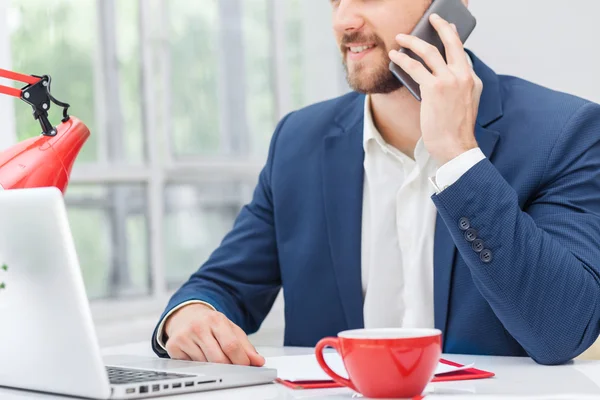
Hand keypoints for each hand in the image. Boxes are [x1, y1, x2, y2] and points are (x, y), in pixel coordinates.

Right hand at [164, 303, 264, 365]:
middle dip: (229, 367)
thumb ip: (245, 346)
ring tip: (213, 357)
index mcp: (216, 319)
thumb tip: (258, 361)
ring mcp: (185, 336)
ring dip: (213, 367)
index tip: (246, 367)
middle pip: (218, 359)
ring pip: (205, 365)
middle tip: (232, 367)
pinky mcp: (173, 346)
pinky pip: (191, 366)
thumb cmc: (210, 324)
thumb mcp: (230, 329)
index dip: (241, 360)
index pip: (231, 345)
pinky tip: (198, 356)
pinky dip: (199, 366)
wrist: (186, 315)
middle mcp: (199, 326)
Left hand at [388, 14, 482, 165]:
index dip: (452, 37)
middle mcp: (464, 76)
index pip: (461, 52)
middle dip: (440, 25)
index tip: (446, 27)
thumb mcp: (464, 103)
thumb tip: (437, 73)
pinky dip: (402, 59)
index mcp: (473, 79)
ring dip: (412, 41)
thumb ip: (457, 86)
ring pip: (429, 51)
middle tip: (432, 18)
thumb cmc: (454, 128)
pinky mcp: (433, 88)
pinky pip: (414, 67)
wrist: (455, 146)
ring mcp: (449, 80)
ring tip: (401, 37)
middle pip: (452, 42)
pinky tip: (395, 56)